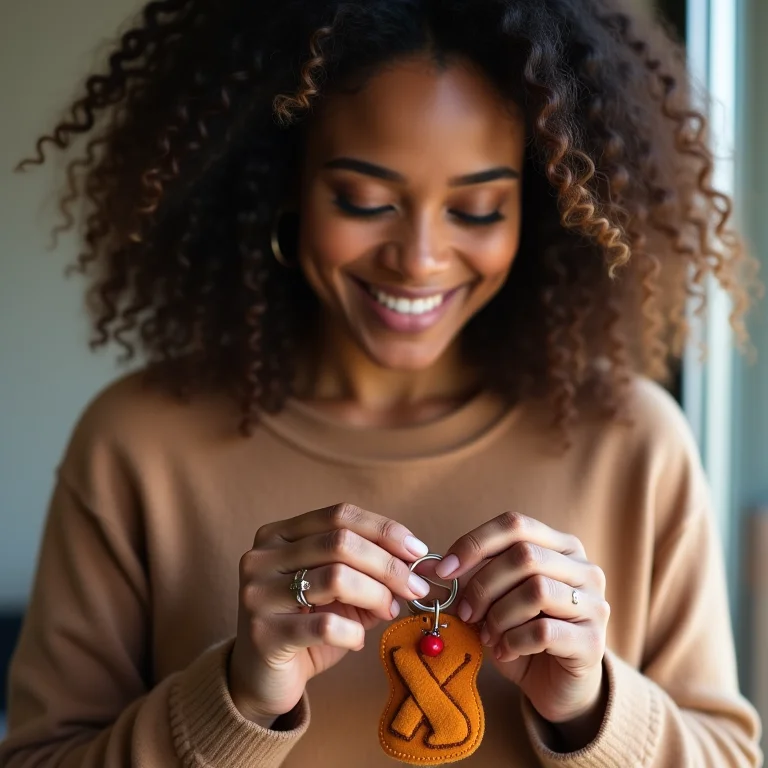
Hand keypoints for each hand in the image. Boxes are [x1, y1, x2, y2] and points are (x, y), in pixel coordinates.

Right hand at [228, 502, 430, 726]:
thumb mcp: (336, 590)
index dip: (384, 529)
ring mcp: (258, 594)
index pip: (339, 515)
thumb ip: (367, 570)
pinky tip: (357, 639)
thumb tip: (413, 562)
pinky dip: (354, 632)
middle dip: (388, 564)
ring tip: (388, 611)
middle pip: (341, 542)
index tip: (417, 551)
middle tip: (415, 587)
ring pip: (336, 578)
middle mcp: (262, 557)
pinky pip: (326, 625)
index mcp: (279, 534)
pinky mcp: (264, 634)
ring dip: (376, 595)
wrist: (261, 677)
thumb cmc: (306, 624)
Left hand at [436, 513, 609, 729]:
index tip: (444, 570)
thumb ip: (470, 578)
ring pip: (536, 590)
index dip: (475, 543)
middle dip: (483, 585)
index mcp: (560, 546)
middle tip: (466, 612)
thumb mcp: (494, 600)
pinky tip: (505, 650)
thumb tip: (428, 567)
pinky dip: (513, 640)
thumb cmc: (522, 633)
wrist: (557, 685)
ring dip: (499, 615)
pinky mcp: (594, 642)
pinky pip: (543, 631)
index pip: (515, 524)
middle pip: (524, 555)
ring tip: (488, 634)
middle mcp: (584, 569)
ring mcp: (594, 604)